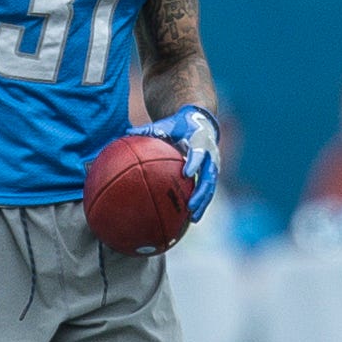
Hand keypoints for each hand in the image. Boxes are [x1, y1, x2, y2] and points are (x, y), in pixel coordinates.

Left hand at [127, 104, 220, 222]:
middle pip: (209, 175)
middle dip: (201, 191)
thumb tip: (127, 132)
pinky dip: (201, 204)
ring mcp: (213, 165)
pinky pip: (208, 191)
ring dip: (203, 203)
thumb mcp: (167, 125)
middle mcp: (210, 154)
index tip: (186, 173)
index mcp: (200, 140)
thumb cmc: (180, 126)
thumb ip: (151, 130)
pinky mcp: (212, 174)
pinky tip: (191, 219)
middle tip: (190, 205)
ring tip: (193, 218)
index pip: (199, 152)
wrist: (201, 123)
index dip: (194, 162)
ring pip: (210, 187)